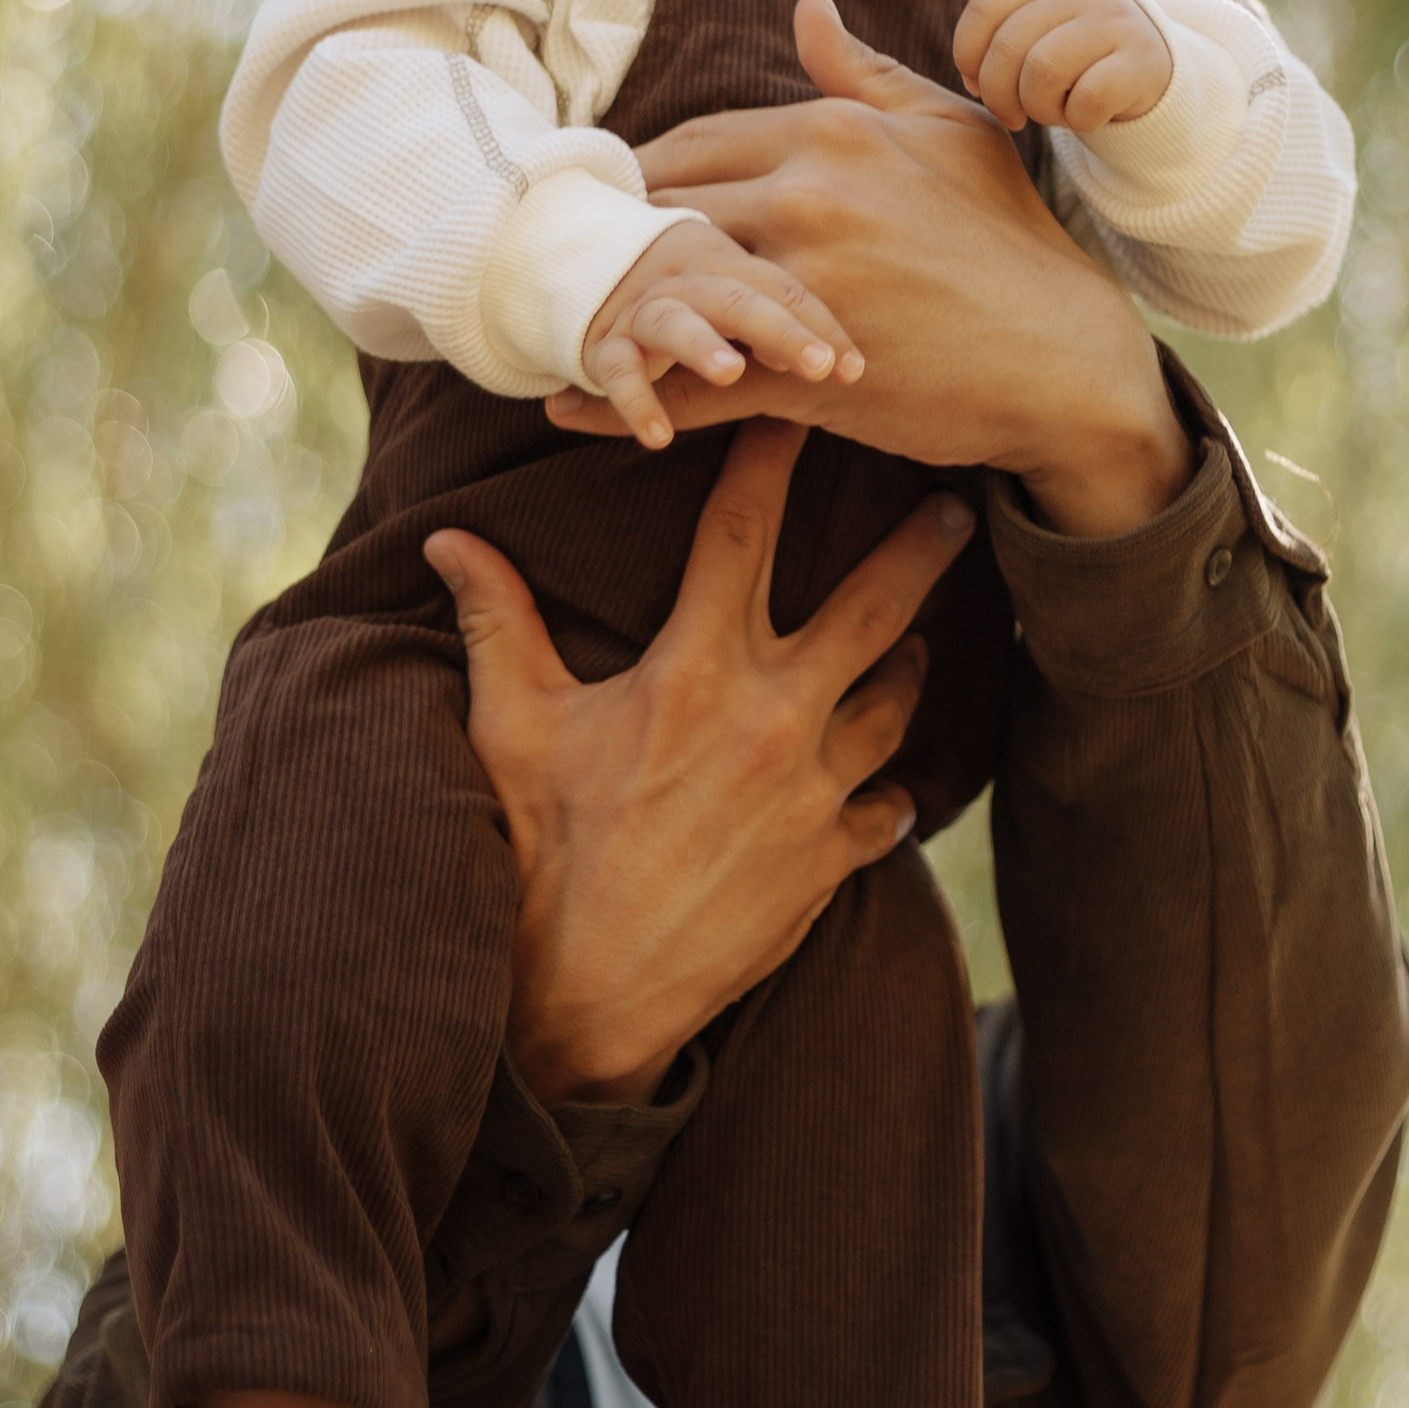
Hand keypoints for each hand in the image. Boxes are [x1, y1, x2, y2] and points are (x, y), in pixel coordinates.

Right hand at [425, 421, 970, 1103]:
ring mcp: (812, 792)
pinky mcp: (830, 861)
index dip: (772, 461)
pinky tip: (891, 785)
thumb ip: (497, 621)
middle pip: (873, 608)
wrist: (579, 995)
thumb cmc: (536, 849)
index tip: (804, 413)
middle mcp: (771, 718)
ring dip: (909, 668)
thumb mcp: (509, 725)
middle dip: (919, 549)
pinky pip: (887, 809)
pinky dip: (890, 793)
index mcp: (693, 669)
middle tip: (959, 506)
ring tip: (922, 646)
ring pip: (894, 703)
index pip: (742, 533)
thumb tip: (449, 539)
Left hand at [547, 0, 1191, 540]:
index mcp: (831, 133)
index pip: (689, 141)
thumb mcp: (948, 131)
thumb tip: (805, 8)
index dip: (638, 176)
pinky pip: (690, 383)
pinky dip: (622, 397)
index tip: (609, 202)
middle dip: (610, 238)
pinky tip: (571, 408)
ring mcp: (804, 283)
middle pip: (660, 208)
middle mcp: (808, 196)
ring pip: (664, 289)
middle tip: (568, 263)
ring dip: (602, 310)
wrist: (1065, 357)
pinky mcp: (806, 369)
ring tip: (554, 325)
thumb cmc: (1010, 238)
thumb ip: (863, 73)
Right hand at [582, 216, 861, 450]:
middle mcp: (687, 277)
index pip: (785, 288)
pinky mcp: (604, 342)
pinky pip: (617, 370)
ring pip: (674, 320)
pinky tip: (659, 437)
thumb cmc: (690, 286)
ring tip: (729, 373)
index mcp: (731, 258)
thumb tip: (848, 366)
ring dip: (701, 344)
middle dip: (781, 330)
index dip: (822, 326)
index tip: (856, 371)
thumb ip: (784, 317)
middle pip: (739, 296)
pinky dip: (634, 401)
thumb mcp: (738, 289)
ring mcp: (643, 307)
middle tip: (818, 367)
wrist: (584, 249)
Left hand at [954, 0, 1171, 136]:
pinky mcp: (1141, 61)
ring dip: (1039, 107)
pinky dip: (1078, 119)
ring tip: (1053, 111)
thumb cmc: (1081, 59)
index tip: (977, 86)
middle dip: (999, 95)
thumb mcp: (1041, 35)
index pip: (985, 7)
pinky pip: (1087, 99)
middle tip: (1013, 115)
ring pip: (1043, 71)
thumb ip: (1000, 43)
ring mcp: (1113, 22)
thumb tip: (972, 81)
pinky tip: (1086, 116)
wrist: (1155, 67)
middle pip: (1009, 46)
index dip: (968, 55)